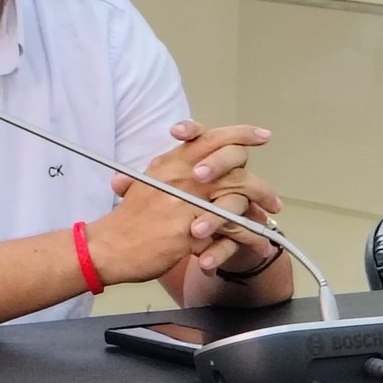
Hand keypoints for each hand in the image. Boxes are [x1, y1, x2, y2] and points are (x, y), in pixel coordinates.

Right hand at [86, 121, 283, 283]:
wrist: (107, 248)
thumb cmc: (126, 220)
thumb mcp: (144, 184)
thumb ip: (169, 172)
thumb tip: (187, 163)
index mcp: (171, 164)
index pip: (210, 138)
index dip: (240, 135)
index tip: (262, 136)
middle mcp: (181, 178)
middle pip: (232, 167)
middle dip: (259, 184)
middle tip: (275, 199)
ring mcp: (186, 204)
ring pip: (236, 198)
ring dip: (258, 212)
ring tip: (271, 224)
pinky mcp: (189, 231)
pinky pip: (229, 232)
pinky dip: (248, 238)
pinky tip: (261, 243)